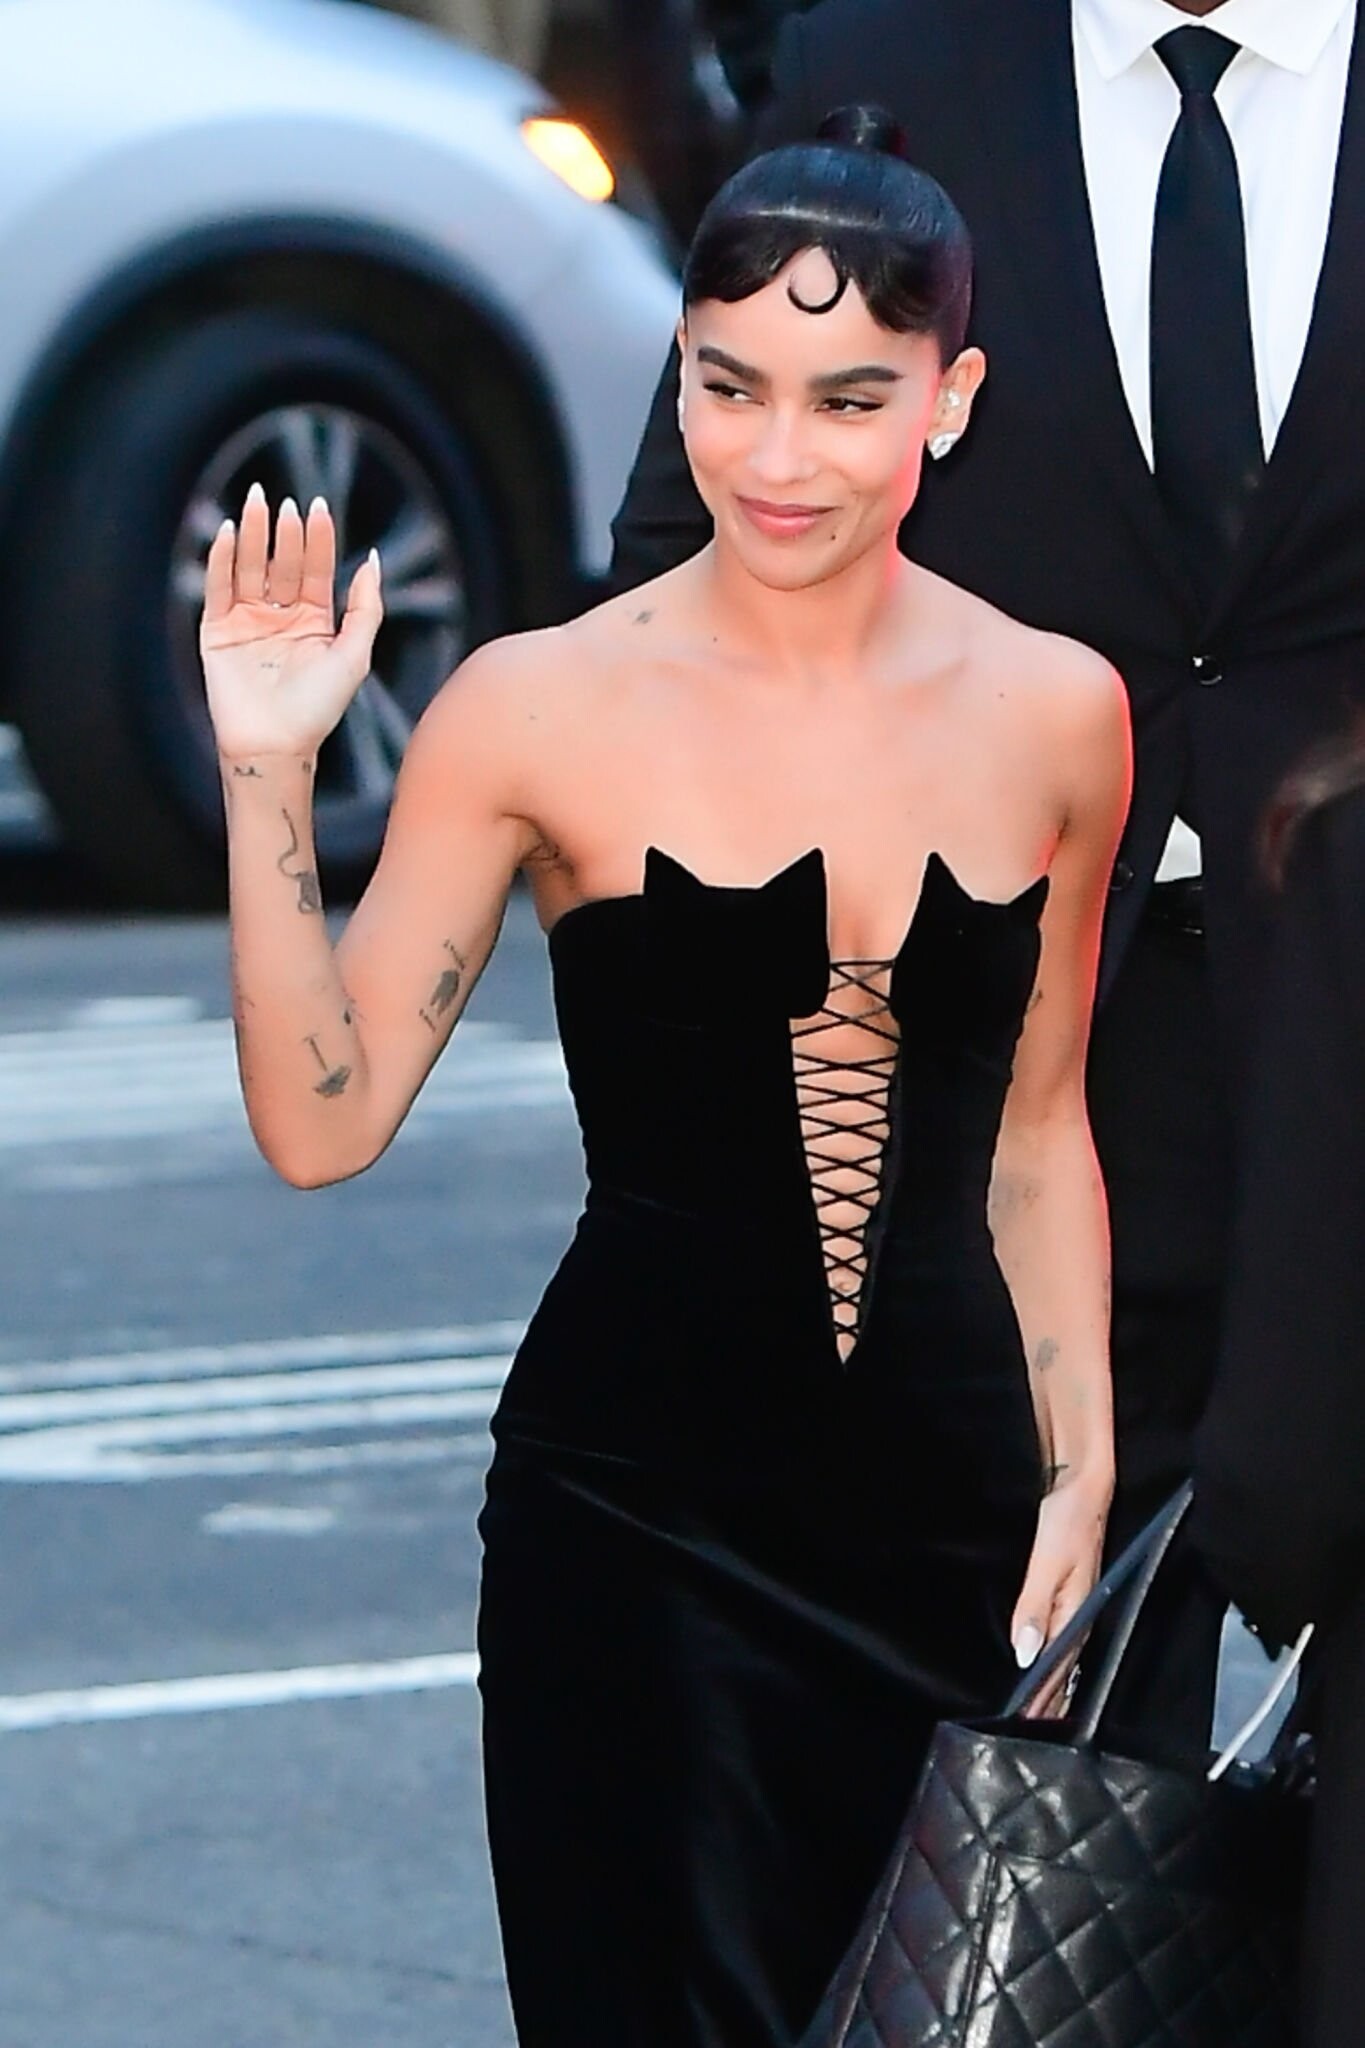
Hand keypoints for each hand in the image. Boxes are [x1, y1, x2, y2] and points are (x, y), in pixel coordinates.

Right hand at [200, 484, 383, 763]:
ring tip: (256, 501)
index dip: (318, 538)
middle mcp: (280, 617)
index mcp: (314, 621)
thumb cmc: (318, 708)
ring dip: (254, 535)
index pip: (315, 568)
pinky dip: (222, 560)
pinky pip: (219, 588)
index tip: (319, 506)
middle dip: (284, 532)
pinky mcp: (217, 631)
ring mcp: (247, 622)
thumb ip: (366, 607)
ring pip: (250, 568)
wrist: (275, 745)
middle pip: (282, 563)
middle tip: (285, 503)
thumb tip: (371, 558)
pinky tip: (231, 534)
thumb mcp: (355, 655)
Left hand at [1011, 1469, 1109, 1719]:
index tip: (1028, 1721)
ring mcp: (1079, 1597)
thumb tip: (1025, 1652)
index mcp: (1078, 1610)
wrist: (1085, 1481)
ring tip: (1041, 1705)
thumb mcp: (1048, 1562)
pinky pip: (1063, 1630)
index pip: (1059, 1665)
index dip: (1044, 1694)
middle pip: (1064, 1663)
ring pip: (1065, 1649)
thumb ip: (1034, 1606)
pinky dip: (1054, 1652)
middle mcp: (1082, 1609)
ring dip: (1053, 1677)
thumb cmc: (1070, 1517)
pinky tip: (1046, 1656)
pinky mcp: (1072, 1585)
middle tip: (1032, 1725)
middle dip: (1051, 1695)